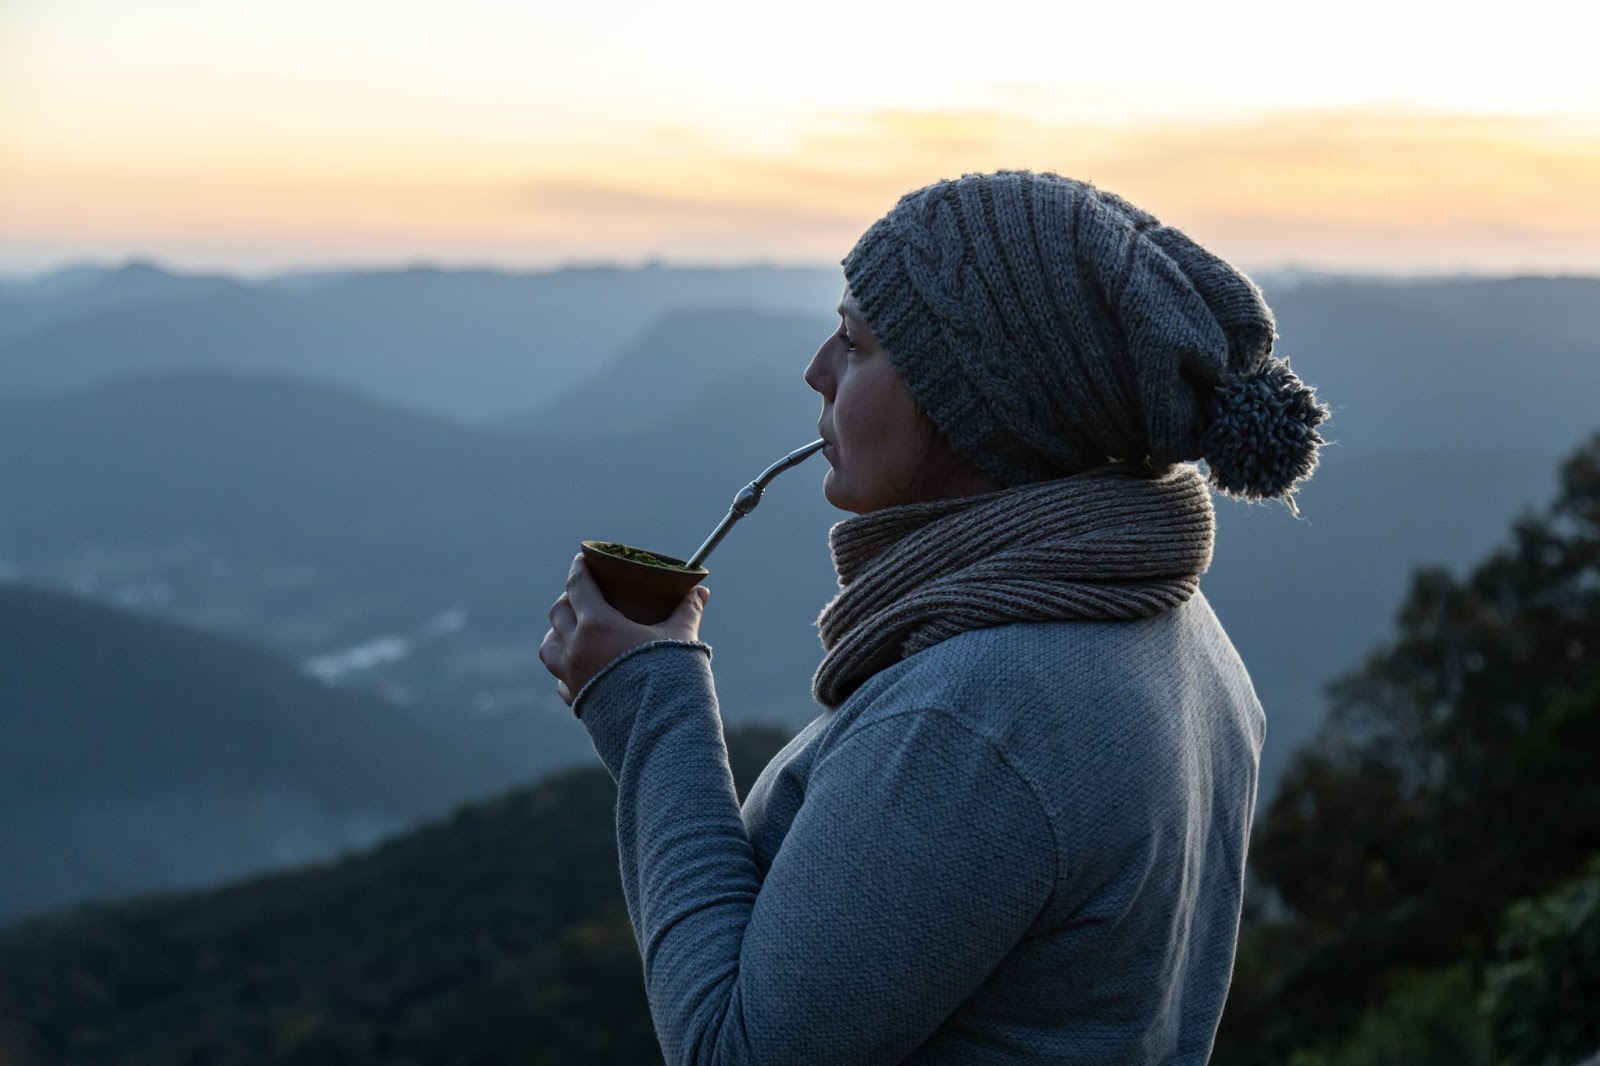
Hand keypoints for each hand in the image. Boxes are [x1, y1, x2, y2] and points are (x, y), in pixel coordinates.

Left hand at [539, 553, 709, 706]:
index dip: (579, 568)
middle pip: (558, 612)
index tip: (582, 559)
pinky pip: (560, 678)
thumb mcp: (680, 639)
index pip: (577, 585)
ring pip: (549, 645)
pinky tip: (579, 667)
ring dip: (557, 632)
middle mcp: (576, 647)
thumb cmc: (670, 676)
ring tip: (572, 629)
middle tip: (583, 595)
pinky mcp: (575, 699)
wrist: (659, 726)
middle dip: (568, 599)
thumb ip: (687, 611)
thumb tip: (701, 591)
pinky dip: (565, 667)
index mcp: (598, 625)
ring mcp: (571, 675)